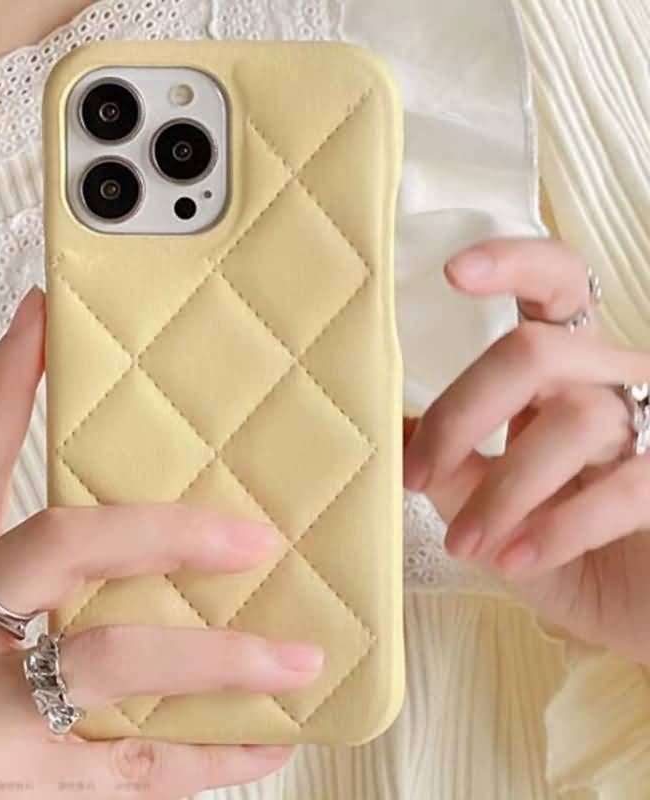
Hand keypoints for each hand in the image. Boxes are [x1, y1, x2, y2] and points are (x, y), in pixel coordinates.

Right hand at [0, 287, 322, 799]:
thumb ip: (4, 573)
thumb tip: (120, 533)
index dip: (7, 385)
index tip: (50, 321)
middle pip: (67, 545)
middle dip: (172, 531)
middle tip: (256, 539)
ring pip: (121, 659)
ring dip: (223, 659)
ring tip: (297, 660)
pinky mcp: (9, 791)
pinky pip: (135, 769)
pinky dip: (210, 757)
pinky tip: (265, 744)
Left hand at [403, 239, 649, 665]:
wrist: (632, 611)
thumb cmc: (557, 552)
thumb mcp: (490, 511)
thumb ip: (450, 468)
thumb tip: (390, 430)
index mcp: (563, 375)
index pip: (556, 288)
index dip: (514, 265)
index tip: (452, 274)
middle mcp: (611, 384)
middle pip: (536, 352)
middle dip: (463, 413)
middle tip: (415, 476)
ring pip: (574, 419)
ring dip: (503, 490)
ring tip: (465, 545)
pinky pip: (626, 485)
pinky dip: (558, 527)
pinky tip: (516, 560)